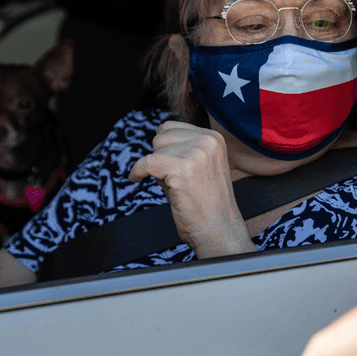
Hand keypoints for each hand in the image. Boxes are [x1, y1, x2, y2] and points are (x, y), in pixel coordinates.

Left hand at [128, 120, 253, 257]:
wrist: (219, 228)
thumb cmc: (207, 203)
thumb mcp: (200, 165)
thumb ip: (182, 149)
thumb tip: (156, 138)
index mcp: (214, 138)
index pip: (173, 126)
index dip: (164, 147)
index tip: (163, 162)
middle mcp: (208, 141)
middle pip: (162, 135)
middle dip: (160, 156)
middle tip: (172, 178)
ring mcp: (196, 154)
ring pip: (155, 148)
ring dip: (156, 166)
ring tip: (172, 184)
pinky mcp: (181, 169)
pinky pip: (146, 163)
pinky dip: (137, 172)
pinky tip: (137, 179)